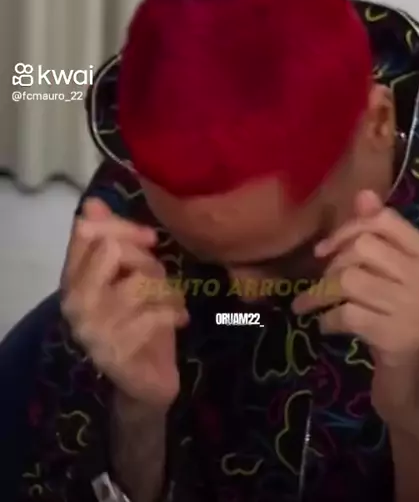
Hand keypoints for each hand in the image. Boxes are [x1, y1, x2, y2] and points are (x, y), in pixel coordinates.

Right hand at [61, 198, 187, 408]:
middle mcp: (74, 303)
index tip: (151, 239)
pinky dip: (174, 312)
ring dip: (166, 288)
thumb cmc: (139, 320)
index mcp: (72, 279)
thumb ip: (114, 239)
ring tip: (172, 301)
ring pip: (139, 280)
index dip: (123, 226)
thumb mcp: (130, 275)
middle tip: (162, 278)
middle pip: (113, 249)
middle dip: (146, 258)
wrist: (145, 382)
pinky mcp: (115, 352)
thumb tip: (92, 202)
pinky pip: (153, 314)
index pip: (87, 231)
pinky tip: (179, 320)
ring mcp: (92, 330)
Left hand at [292, 191, 418, 431]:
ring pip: (350, 279)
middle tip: (323, 285)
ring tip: (311, 305)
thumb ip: (381, 240)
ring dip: (321, 293)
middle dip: (333, 264)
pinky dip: (327, 319)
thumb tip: (363, 194)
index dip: (350, 229)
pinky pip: (346, 312)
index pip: (387, 220)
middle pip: (365, 247)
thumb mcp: (396, 282)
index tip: (327, 249)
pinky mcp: (398, 339)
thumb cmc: (403, 330)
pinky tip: (328, 327)